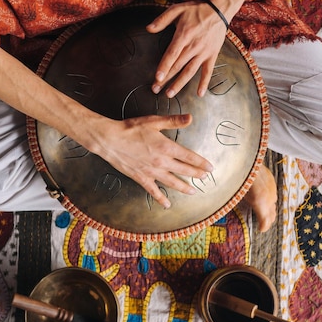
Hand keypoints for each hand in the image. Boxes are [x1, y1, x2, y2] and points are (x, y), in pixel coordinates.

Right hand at [93, 113, 213, 207]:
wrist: (110, 140)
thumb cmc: (130, 129)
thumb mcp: (153, 122)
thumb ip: (173, 121)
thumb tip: (190, 118)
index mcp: (166, 147)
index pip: (189, 157)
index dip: (201, 163)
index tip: (210, 167)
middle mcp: (162, 162)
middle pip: (184, 170)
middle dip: (196, 174)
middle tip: (205, 178)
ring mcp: (152, 172)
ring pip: (172, 182)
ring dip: (184, 187)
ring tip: (193, 191)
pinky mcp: (141, 178)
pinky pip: (154, 191)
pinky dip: (161, 198)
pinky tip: (167, 204)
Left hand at [146, 0, 226, 97]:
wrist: (219, 9)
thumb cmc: (196, 10)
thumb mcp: (177, 9)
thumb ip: (162, 20)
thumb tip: (148, 28)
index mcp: (184, 35)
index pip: (172, 54)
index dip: (164, 66)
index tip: (157, 78)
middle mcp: (193, 46)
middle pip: (177, 66)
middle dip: (166, 79)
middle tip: (155, 89)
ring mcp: (203, 52)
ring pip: (190, 71)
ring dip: (179, 84)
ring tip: (170, 94)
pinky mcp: (212, 55)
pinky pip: (208, 71)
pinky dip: (204, 83)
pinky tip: (199, 94)